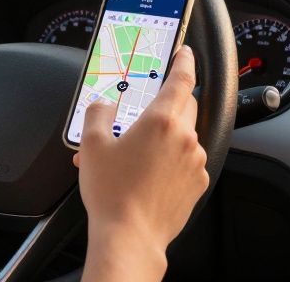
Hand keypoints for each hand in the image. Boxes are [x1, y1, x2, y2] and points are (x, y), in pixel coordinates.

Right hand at [76, 45, 207, 281]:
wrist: (129, 237)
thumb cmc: (112, 194)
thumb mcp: (93, 145)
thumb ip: (98, 113)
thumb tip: (102, 105)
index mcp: (162, 121)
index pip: (182, 78)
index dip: (184, 61)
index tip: (185, 53)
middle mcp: (185, 138)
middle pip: (185, 106)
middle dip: (169, 103)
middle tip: (145, 112)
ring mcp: (194, 161)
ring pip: (185, 135)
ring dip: (167, 136)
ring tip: (135, 154)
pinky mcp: (197, 183)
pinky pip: (187, 160)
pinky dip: (172, 160)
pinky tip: (148, 173)